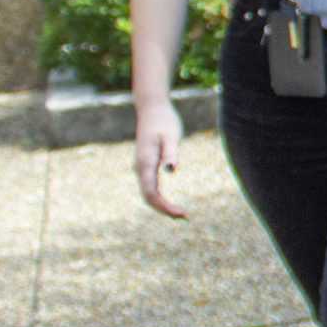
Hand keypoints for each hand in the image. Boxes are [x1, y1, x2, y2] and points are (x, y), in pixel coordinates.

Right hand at [133, 102, 186, 218]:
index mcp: (145, 163)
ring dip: (162, 206)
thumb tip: (171, 170)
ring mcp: (142, 167)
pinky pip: (150, 187)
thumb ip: (171, 152)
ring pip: (148, 193)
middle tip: (185, 217)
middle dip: (164, 210)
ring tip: (181, 214)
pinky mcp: (146, 165)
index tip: (182, 213)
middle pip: (148, 197)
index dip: (164, 207)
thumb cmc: (164, 121)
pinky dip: (159, 198)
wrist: (152, 109)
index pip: (151, 193)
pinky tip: (170, 203)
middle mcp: (140, 168)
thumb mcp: (171, 135)